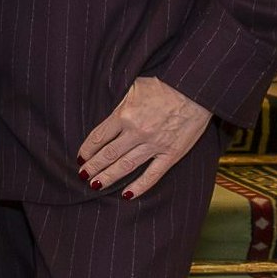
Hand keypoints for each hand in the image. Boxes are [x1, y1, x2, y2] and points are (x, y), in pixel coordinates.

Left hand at [78, 76, 212, 198]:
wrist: (196, 88)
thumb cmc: (164, 83)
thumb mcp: (134, 85)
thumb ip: (119, 102)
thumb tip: (105, 113)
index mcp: (124, 114)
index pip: (99, 136)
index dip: (87, 149)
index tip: (80, 158)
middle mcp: (136, 131)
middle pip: (108, 154)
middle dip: (93, 166)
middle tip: (82, 175)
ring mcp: (154, 144)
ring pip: (126, 166)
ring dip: (108, 177)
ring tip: (95, 185)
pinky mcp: (171, 153)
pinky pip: (153, 174)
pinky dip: (139, 186)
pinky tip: (127, 194)